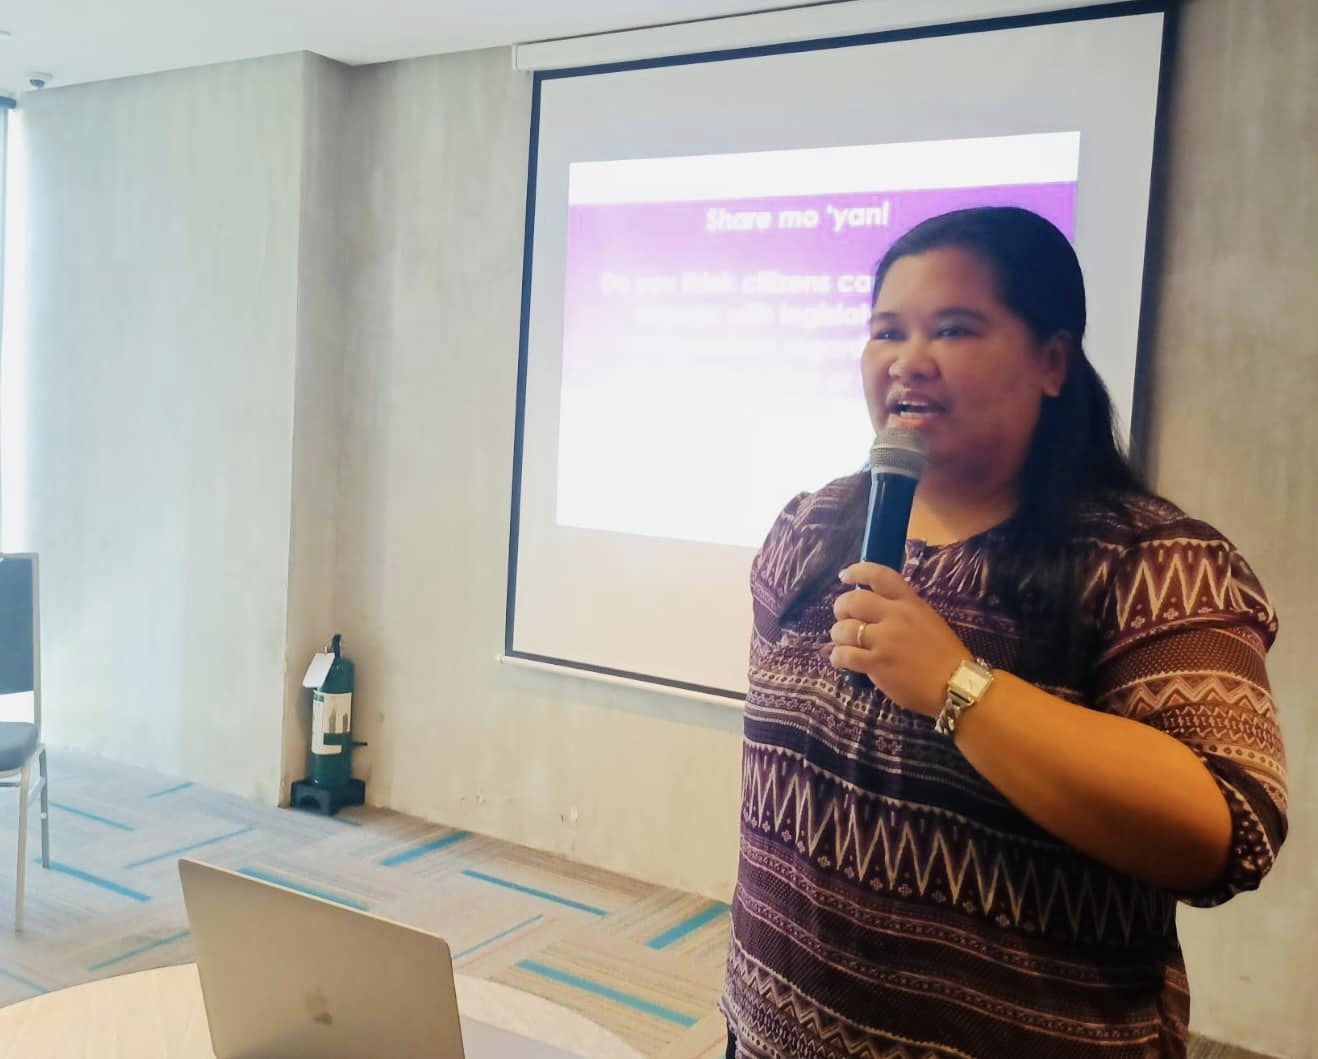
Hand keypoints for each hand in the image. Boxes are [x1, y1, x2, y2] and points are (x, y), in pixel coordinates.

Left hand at [829, 562, 971, 717]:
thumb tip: (875, 610)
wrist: (956, 685)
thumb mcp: (928, 620)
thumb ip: (903, 611)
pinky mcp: (876, 664)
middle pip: (853, 601)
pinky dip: (837, 657)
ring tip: (842, 643)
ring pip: (844, 629)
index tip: (844, 576)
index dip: (857, 571)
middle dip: (841, 608)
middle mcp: (895, 616)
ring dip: (837, 636)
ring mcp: (884, 640)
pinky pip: (844, 655)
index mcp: (909, 603)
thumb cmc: (945, 655)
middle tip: (842, 618)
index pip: (879, 576)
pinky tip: (841, 660)